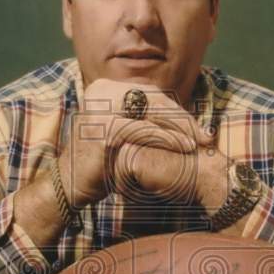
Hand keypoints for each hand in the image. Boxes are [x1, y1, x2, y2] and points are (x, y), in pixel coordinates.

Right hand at [59, 79, 213, 206]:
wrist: (68, 185)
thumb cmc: (100, 162)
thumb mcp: (122, 133)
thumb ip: (142, 119)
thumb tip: (180, 116)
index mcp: (104, 88)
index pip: (150, 94)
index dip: (176, 110)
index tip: (197, 128)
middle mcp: (100, 91)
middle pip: (153, 101)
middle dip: (182, 119)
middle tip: (205, 135)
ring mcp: (100, 107)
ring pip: (151, 113)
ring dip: (180, 129)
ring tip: (198, 143)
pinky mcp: (104, 128)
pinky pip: (144, 130)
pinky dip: (167, 139)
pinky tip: (183, 148)